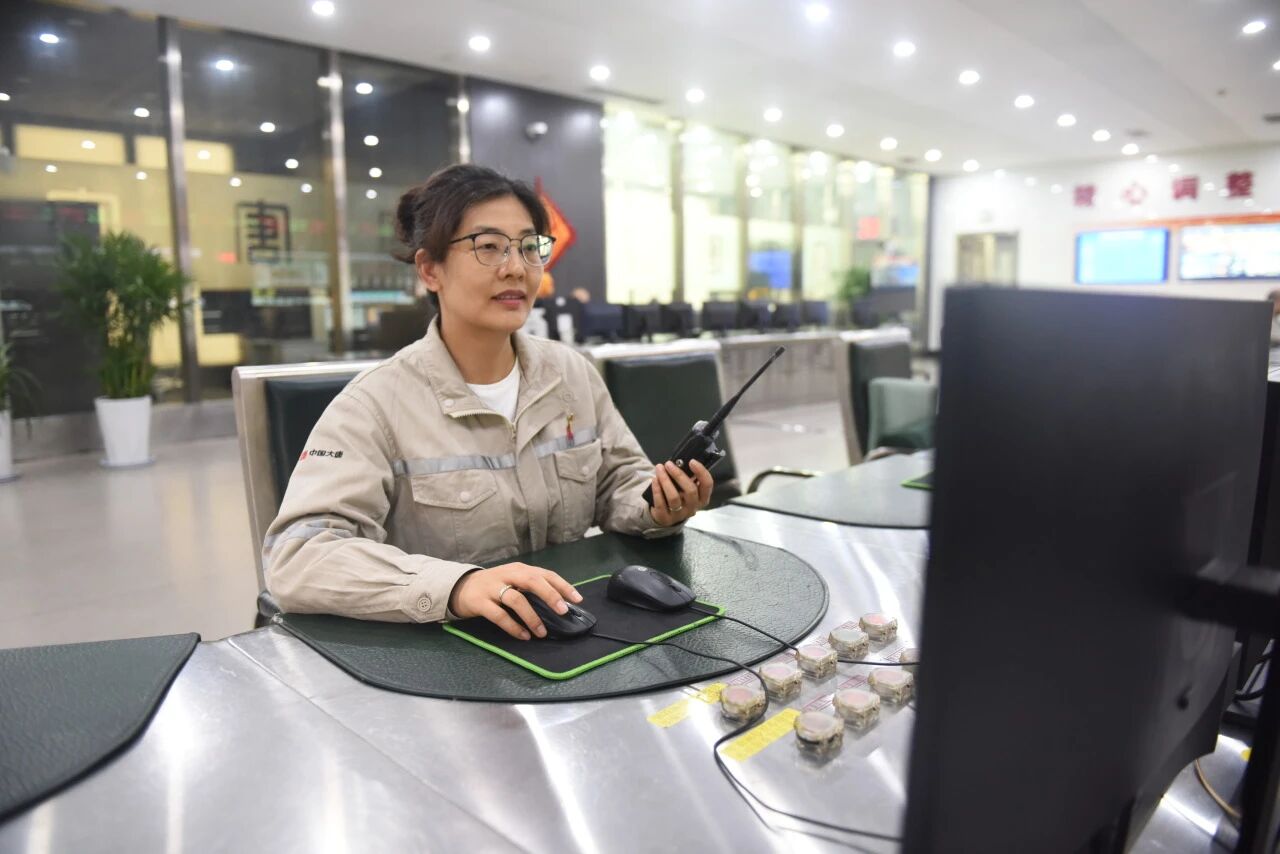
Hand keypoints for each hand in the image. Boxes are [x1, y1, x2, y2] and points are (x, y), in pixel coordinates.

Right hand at [448, 563, 583, 639]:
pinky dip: (513, 626)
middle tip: (562, 611)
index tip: (577, 599)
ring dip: (532, 617)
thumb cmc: (494, 586)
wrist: (461, 587)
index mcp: (520, 569)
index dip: (562, 586)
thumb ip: (532, 588)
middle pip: (532, 581)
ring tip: (541, 632)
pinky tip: (524, 635)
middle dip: (550, 595)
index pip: (545, 574)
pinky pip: (499, 615)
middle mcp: (507, 575)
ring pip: (516, 599)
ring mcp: (492, 588)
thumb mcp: (513, 581)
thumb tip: (560, 603)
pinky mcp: (480, 602)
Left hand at [650, 459, 713, 526]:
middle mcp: (693, 508)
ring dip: (665, 480)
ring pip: (674, 497)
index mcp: (702, 498)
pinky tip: (654, 479)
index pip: (707, 485)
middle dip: (679, 474)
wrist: (664, 514)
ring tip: (659, 469)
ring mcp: (679, 515)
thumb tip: (679, 462)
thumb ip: (687, 477)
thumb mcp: (685, 488)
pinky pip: (661, 503)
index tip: (692, 461)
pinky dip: (657, 489)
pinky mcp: (665, 518)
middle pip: (691, 491)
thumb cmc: (677, 495)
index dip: (701, 472)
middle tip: (668, 464)